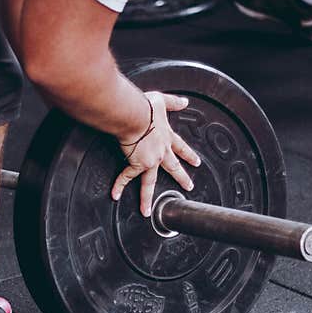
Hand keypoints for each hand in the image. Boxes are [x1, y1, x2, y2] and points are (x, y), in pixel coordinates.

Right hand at [112, 91, 201, 216]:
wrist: (135, 116)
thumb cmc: (145, 107)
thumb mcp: (162, 101)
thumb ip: (174, 102)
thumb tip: (184, 101)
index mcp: (166, 137)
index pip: (181, 147)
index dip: (189, 155)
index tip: (197, 162)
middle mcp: (161, 152)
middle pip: (173, 168)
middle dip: (181, 178)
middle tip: (188, 187)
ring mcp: (149, 160)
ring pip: (149, 182)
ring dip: (148, 197)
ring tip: (148, 211)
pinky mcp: (136, 164)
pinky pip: (126, 177)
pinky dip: (119, 185)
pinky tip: (115, 195)